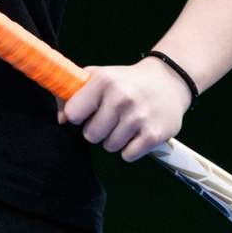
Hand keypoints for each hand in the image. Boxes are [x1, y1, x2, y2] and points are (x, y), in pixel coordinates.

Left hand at [59, 58, 191, 162]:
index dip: (80, 116)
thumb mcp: (99, 77)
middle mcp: (121, 97)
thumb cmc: (126, 82)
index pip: (73, 114)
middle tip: (112, 118)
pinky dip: (131, 149)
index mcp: (104, 81)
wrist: (169, 81)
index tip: (90, 111)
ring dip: (115, 140)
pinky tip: (138, 133)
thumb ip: (73, 94)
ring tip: (127, 123)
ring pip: (109, 147)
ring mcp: (138, 117)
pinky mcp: (153, 134)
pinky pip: (128, 156)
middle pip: (91, 135)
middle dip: (98, 131)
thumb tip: (62, 120)